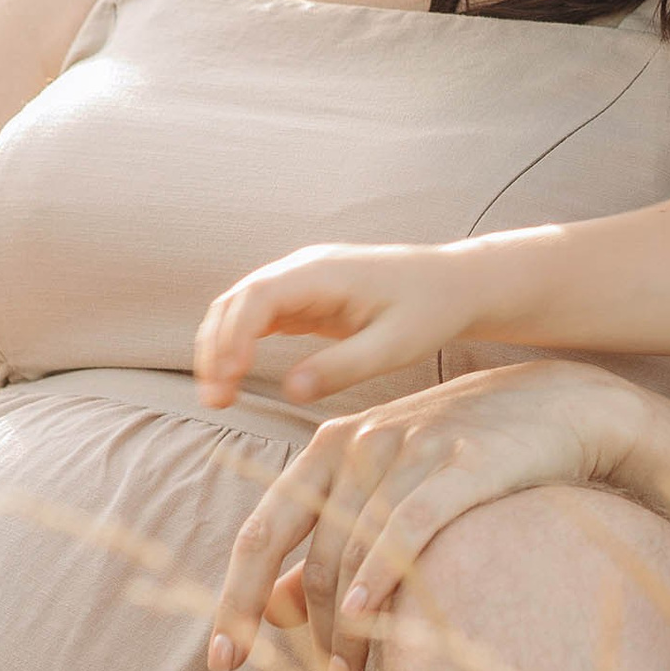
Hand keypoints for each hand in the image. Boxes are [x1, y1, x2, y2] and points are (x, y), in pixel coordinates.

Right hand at [194, 243, 481, 411]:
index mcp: (322, 273)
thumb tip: (290, 392)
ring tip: (218, 396)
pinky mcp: (305, 298)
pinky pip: (260, 317)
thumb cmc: (430, 311)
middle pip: (237, 301)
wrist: (454, 284)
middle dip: (216, 348)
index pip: (258, 297)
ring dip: (222, 347)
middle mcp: (303, 270)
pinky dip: (240, 344)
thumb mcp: (394, 346)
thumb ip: (343, 368)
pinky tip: (235, 377)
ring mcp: (301, 281)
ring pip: (241, 308)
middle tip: (215, 401)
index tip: (229, 378)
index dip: (235, 336)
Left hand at [205, 363, 649, 670]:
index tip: (224, 662)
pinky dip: (382, 570)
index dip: (235, 601)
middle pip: (313, 557)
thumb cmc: (462, 454)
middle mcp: (361, 444)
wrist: (558, 404)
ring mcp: (413, 450)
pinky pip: (411, 523)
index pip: (261, 534)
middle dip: (314, 637)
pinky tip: (365, 611)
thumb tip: (272, 609)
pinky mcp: (466, 462)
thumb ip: (326, 538)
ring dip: (349, 629)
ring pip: (357, 553)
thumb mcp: (384, 483)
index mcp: (329, 448)